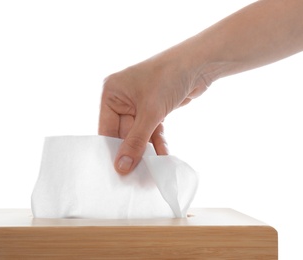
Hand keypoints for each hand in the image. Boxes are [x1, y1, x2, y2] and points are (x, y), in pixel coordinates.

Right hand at [98, 49, 207, 173]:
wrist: (199, 63)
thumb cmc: (168, 77)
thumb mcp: (150, 112)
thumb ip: (135, 142)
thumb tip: (122, 167)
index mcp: (111, 93)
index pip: (107, 129)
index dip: (113, 150)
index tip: (118, 172)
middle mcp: (121, 98)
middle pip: (123, 134)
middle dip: (132, 153)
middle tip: (136, 176)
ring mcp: (138, 104)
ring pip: (138, 134)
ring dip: (146, 151)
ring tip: (151, 170)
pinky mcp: (153, 109)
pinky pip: (151, 131)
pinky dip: (157, 143)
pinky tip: (163, 157)